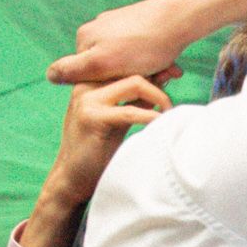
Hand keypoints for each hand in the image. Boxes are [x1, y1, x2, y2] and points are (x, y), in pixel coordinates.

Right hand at [46, 76, 173, 203]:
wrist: (71, 179)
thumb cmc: (94, 152)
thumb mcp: (116, 119)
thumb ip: (134, 100)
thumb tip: (162, 80)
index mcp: (89, 83)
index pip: (126, 66)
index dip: (153, 68)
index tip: (175, 72)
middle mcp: (86, 86)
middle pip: (133, 70)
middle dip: (160, 79)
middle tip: (173, 98)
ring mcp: (87, 100)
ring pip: (135, 83)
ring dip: (159, 95)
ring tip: (168, 113)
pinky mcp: (92, 118)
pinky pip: (131, 111)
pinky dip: (151, 116)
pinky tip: (161, 123)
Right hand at [49, 0, 196, 85]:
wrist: (180, 18)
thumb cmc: (144, 45)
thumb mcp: (103, 63)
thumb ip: (74, 70)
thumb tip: (49, 76)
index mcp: (84, 38)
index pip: (87, 76)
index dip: (106, 87)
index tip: (127, 88)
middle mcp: (97, 29)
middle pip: (108, 70)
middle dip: (130, 80)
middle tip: (153, 83)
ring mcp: (118, 26)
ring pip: (128, 64)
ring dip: (146, 74)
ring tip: (165, 72)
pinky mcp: (139, 26)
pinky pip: (142, 54)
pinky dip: (154, 63)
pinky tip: (169, 63)